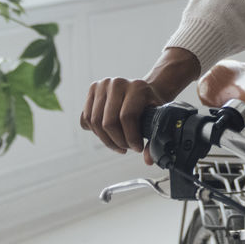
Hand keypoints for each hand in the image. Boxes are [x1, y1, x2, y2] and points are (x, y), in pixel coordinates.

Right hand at [79, 47, 198, 164]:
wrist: (143, 89)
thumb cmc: (151, 104)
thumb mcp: (157, 116)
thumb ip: (154, 137)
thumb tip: (148, 160)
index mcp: (137, 87)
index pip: (127, 117)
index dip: (130, 137)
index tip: (137, 148)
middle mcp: (117, 83)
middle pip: (108, 122)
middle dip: (118, 141)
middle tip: (127, 147)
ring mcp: (102, 85)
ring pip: (95, 123)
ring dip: (106, 140)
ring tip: (118, 143)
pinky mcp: (91, 90)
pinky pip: (86, 119)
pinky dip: (95, 132)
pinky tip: (109, 134)